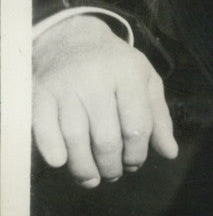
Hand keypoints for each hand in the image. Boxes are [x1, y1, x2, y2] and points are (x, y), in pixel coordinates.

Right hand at [33, 14, 177, 186]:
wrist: (71, 38)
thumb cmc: (115, 65)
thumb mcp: (145, 81)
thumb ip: (158, 117)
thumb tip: (170, 153)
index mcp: (128, 73)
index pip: (136, 126)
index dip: (137, 154)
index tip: (134, 163)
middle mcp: (96, 77)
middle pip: (106, 138)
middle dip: (112, 166)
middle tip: (113, 173)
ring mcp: (65, 86)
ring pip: (75, 140)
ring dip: (84, 168)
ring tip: (92, 177)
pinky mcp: (39, 94)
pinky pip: (44, 131)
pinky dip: (53, 152)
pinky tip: (63, 162)